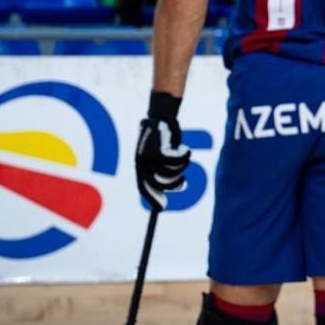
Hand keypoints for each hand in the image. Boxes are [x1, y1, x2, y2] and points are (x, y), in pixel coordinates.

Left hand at [135, 92, 191, 210]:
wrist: (162, 115)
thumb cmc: (164, 136)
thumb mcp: (161, 155)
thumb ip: (164, 170)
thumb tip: (178, 188)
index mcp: (140, 164)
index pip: (143, 187)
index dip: (152, 198)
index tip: (162, 208)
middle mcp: (142, 162)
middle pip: (160, 183)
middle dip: (175, 185)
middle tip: (184, 182)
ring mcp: (150, 156)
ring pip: (173, 171)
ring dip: (183, 165)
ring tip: (183, 154)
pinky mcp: (160, 148)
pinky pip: (178, 160)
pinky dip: (185, 154)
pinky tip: (185, 147)